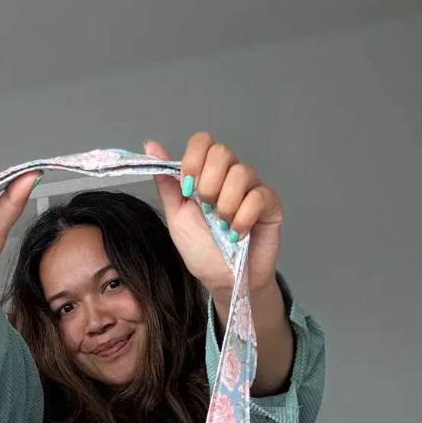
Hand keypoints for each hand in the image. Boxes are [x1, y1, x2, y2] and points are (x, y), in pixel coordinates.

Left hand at [146, 133, 282, 295]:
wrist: (223, 281)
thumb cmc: (202, 252)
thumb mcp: (176, 216)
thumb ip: (167, 183)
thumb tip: (151, 146)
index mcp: (207, 174)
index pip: (203, 141)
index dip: (193, 160)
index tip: (188, 188)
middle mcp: (231, 176)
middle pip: (222, 152)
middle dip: (208, 184)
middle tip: (207, 210)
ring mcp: (253, 188)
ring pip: (240, 172)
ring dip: (225, 205)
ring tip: (223, 227)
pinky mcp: (270, 204)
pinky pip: (257, 196)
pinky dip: (242, 219)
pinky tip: (237, 235)